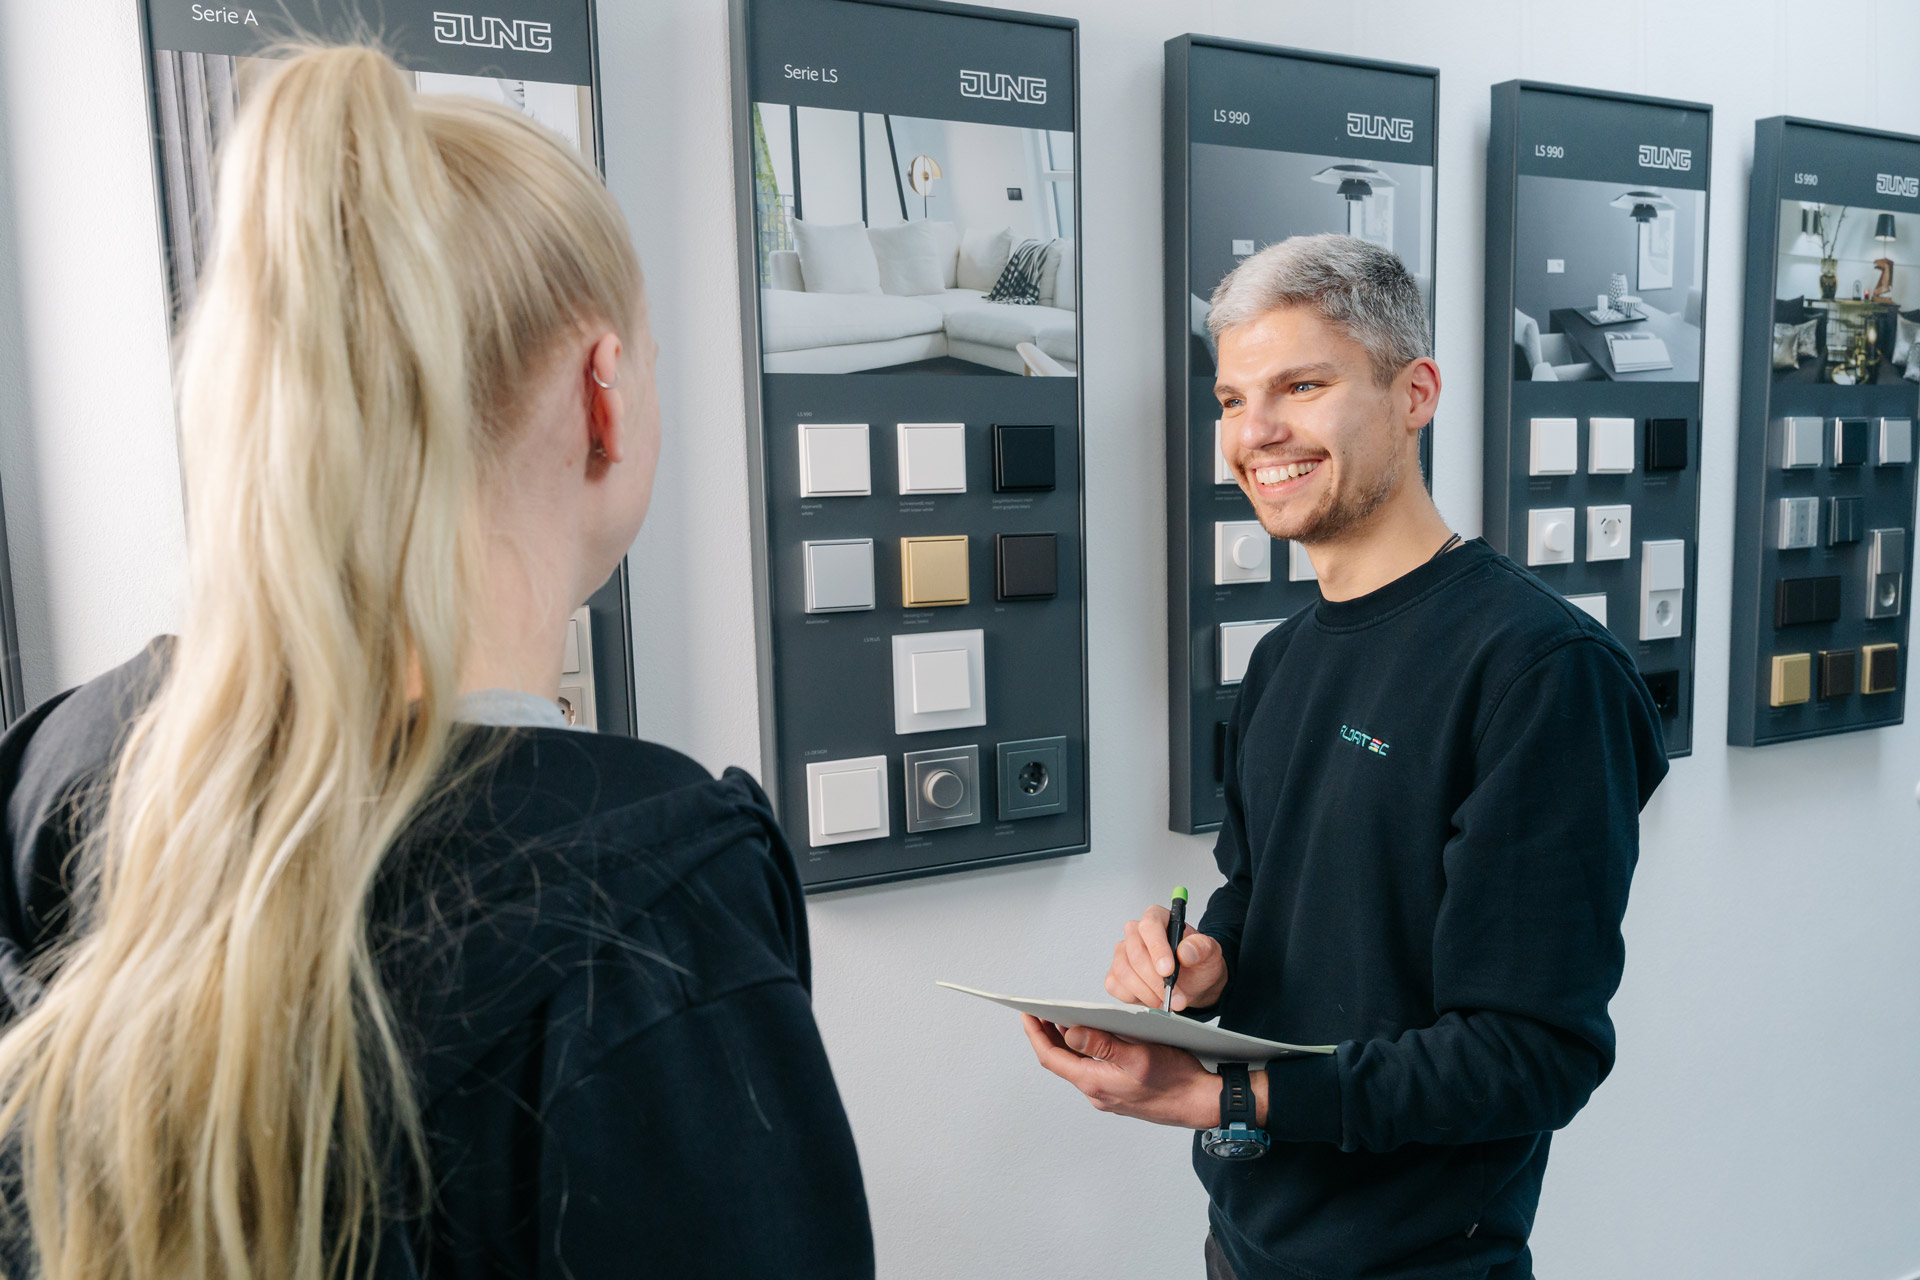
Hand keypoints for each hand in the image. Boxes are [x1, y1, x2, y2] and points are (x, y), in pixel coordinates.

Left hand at [1020, 1015, 1219, 1127]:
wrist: (1200, 1103)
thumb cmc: (1175, 1080)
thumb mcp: (1138, 1055)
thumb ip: (1102, 1045)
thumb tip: (1069, 1033)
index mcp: (1095, 1083)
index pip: (1052, 1058)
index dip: (1036, 1035)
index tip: (1027, 1015)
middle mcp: (1096, 1092)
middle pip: (1061, 1062)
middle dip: (1048, 1036)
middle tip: (1040, 1013)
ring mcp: (1107, 1095)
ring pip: (1077, 1066)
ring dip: (1067, 1043)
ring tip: (1061, 1019)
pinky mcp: (1118, 1093)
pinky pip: (1093, 1070)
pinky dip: (1085, 1052)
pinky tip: (1092, 1037)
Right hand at [1105, 904, 1227, 1012]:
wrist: (1195, 983)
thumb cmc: (1198, 963)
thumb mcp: (1210, 953)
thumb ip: (1202, 948)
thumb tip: (1185, 952)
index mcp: (1158, 918)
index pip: (1149, 926)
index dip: (1157, 948)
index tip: (1167, 970)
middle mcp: (1136, 933)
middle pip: (1135, 952)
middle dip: (1155, 980)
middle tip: (1173, 995)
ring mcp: (1123, 953)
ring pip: (1124, 971)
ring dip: (1146, 992)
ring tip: (1166, 1001)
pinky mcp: (1116, 973)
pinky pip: (1116, 985)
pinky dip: (1135, 997)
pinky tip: (1152, 998)